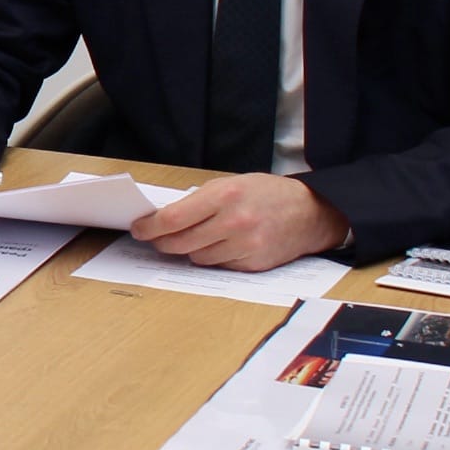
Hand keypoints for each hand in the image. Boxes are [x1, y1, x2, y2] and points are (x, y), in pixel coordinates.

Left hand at [129, 173, 348, 269]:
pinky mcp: (252, 265)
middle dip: (161, 242)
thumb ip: (200, 200)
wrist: (309, 212)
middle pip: (179, 242)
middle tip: (154, 239)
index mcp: (224, 195)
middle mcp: (234, 222)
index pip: (173, 218)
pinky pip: (218, 266)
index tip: (139, 228)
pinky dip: (212, 258)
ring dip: (188, 250)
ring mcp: (245, 246)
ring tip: (191, 239)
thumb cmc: (266, 194)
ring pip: (197, 257)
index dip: (150, 227)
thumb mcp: (232, 183)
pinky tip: (217, 246)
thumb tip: (164, 218)